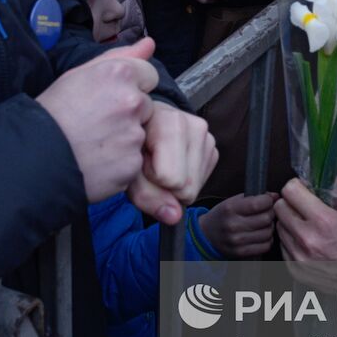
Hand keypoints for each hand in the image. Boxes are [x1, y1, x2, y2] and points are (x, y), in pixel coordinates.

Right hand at [37, 38, 158, 201]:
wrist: (33, 156)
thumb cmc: (52, 113)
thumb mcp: (78, 75)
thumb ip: (119, 56)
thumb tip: (149, 44)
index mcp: (119, 73)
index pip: (149, 75)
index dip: (130, 87)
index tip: (109, 99)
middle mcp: (132, 101)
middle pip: (147, 106)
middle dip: (129, 114)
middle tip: (97, 123)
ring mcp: (133, 134)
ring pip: (140, 134)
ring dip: (125, 139)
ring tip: (94, 143)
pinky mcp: (131, 163)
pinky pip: (133, 160)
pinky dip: (119, 163)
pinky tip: (97, 161)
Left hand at [131, 103, 218, 225]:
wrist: (136, 124)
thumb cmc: (128, 144)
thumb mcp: (125, 168)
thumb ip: (146, 194)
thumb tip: (174, 216)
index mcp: (168, 120)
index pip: (169, 177)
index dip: (150, 178)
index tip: (139, 160)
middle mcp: (194, 123)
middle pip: (186, 185)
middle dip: (165, 184)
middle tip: (149, 164)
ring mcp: (206, 135)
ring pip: (195, 187)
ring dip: (175, 183)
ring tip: (158, 162)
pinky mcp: (212, 146)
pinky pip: (202, 182)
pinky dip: (185, 179)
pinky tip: (171, 162)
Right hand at [200, 193, 276, 257]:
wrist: (207, 235)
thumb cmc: (223, 215)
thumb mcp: (233, 201)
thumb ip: (253, 197)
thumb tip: (276, 196)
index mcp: (230, 208)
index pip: (258, 204)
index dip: (268, 201)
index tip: (268, 200)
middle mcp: (233, 225)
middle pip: (266, 219)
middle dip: (270, 213)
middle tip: (267, 212)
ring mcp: (237, 241)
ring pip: (268, 233)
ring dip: (269, 227)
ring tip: (263, 224)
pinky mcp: (241, 252)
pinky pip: (265, 246)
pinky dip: (267, 240)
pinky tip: (261, 235)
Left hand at [276, 178, 336, 262]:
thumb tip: (320, 176)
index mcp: (323, 221)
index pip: (290, 191)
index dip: (296, 186)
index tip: (302, 188)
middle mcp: (308, 239)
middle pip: (279, 208)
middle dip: (290, 202)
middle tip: (302, 206)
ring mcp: (300, 257)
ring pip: (279, 227)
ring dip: (289, 222)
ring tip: (307, 226)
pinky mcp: (296, 270)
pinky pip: (283, 247)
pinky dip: (292, 241)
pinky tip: (308, 242)